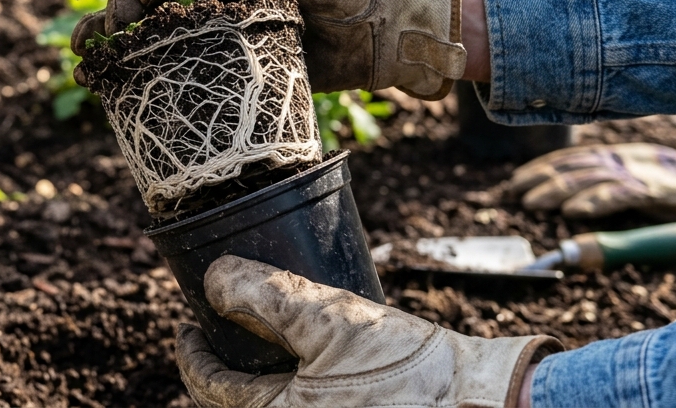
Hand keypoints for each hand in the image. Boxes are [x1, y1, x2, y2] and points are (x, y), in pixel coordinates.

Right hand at [73, 0, 466, 98]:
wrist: (391, 24)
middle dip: (125, 2)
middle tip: (117, 25)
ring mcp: (216, 18)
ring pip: (152, 21)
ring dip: (117, 33)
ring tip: (91, 50)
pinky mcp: (225, 57)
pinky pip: (175, 58)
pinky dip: (137, 64)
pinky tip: (102, 72)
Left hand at [176, 256, 559, 407]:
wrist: (489, 407)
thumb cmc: (412, 371)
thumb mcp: (332, 320)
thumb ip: (268, 298)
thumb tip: (215, 280)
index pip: (211, 390)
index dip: (191, 353)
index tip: (186, 327)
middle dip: (218, 376)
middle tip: (214, 340)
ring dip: (254, 389)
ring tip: (255, 354)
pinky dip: (290, 395)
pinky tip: (304, 373)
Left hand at [509, 137, 675, 218]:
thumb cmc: (665, 182)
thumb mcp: (627, 173)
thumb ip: (598, 179)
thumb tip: (562, 196)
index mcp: (609, 155)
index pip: (565, 159)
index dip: (538, 169)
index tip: (513, 181)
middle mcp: (616, 160)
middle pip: (569, 168)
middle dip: (537, 180)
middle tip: (511, 193)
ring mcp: (633, 174)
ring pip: (586, 181)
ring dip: (555, 192)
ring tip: (531, 203)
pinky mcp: (651, 191)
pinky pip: (617, 196)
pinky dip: (592, 203)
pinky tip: (573, 211)